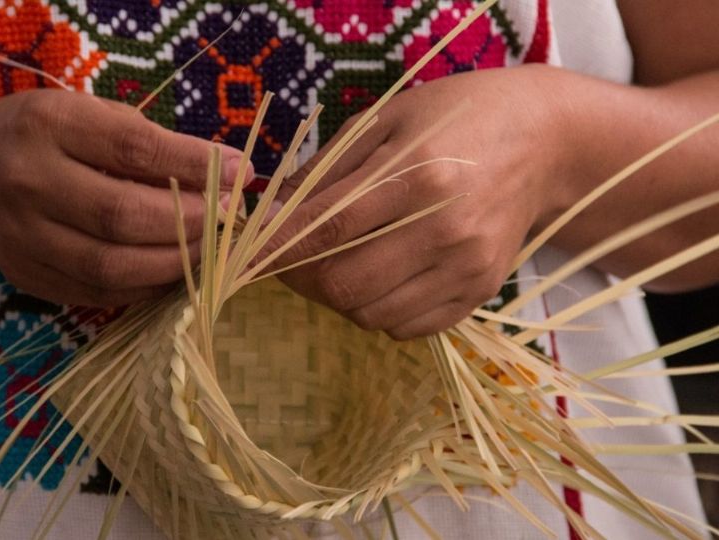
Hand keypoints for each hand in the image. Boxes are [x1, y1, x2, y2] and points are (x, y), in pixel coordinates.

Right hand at [0, 90, 250, 306]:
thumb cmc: (46, 135)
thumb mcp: (89, 114)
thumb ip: (150, 142)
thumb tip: (228, 175)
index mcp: (48, 125)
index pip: (133, 149)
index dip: (195, 165)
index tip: (241, 172)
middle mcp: (27, 181)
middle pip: (122, 216)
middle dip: (190, 222)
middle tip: (227, 219)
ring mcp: (21, 236)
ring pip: (110, 266)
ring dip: (173, 263)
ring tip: (208, 249)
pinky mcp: (26, 276)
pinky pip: (96, 293)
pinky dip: (145, 288)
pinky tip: (172, 272)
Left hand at [265, 65, 577, 338]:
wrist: (541, 140)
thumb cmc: (455, 118)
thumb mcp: (387, 121)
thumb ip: (327, 170)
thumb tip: (269, 213)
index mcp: (417, 175)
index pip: (327, 230)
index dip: (277, 249)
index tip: (247, 258)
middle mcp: (445, 229)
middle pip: (345, 285)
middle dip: (303, 279)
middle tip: (291, 260)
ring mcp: (468, 266)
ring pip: (372, 314)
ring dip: (341, 296)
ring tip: (341, 262)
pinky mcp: (481, 291)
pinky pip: (409, 327)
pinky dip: (380, 311)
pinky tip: (380, 277)